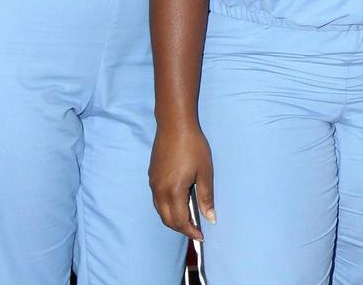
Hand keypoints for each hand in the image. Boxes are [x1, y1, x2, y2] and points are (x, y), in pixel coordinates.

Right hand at [149, 122, 215, 239]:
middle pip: (167, 219)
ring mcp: (153, 183)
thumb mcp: (205, 172)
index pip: (179, 221)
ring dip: (172, 218)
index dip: (190, 231)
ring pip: (160, 210)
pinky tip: (178, 202)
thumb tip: (210, 218)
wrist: (174, 125)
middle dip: (181, 228)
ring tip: (188, 218)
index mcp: (173, 191)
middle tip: (195, 230)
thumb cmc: (193, 146)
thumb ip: (206, 197)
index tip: (201, 237)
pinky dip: (167, 207)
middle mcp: (159, 191)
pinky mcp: (152, 176)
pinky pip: (157, 199)